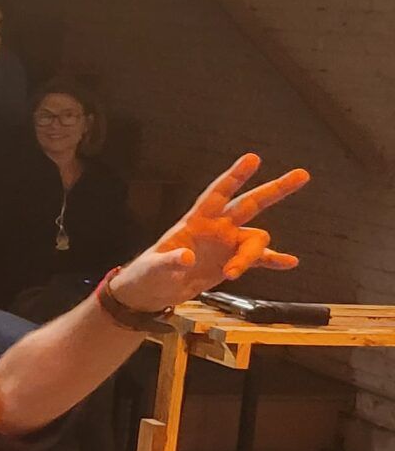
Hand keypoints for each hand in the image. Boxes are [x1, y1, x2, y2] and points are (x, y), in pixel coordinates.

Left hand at [110, 155, 307, 312]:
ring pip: (256, 239)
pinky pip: (260, 259)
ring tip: (231, 274)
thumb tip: (186, 257)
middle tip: (302, 175)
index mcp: (196, 220)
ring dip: (250, 257)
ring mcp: (227, 244)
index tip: (253, 158)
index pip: (218, 193)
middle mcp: (217, 227)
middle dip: (275, 189)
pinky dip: (274, 260)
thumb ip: (170, 261)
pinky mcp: (233, 262)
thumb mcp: (154, 268)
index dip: (234, 176)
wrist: (153, 293)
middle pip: (251, 203)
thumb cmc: (148, 274)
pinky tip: (290, 262)